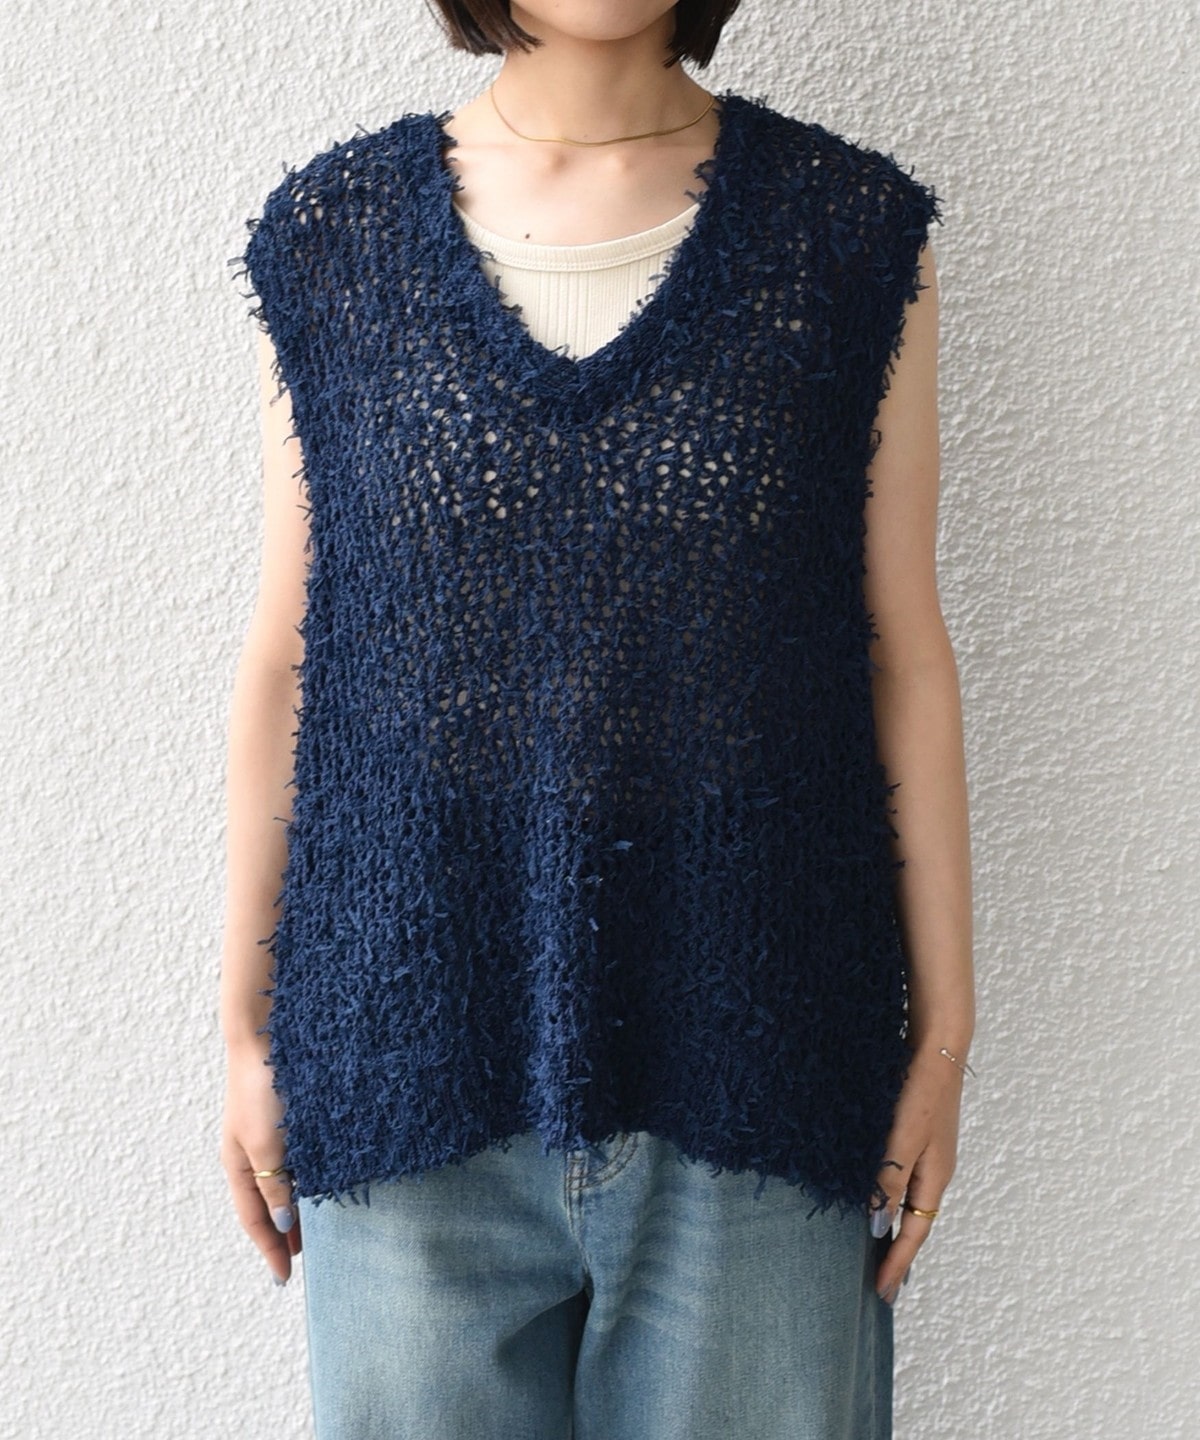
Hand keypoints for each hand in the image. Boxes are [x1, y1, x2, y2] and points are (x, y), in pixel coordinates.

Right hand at [220, 1039, 301, 1284]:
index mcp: (239, 1164)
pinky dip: (305, 1178)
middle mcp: (251, 1153)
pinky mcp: (287, 1117)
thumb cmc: (260, 1089)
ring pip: (282, 1183)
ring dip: (295, 1207)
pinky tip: (321, 1182)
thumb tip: (284, 1222)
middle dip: (281, 1232)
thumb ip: (275, 1185)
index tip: (285, 1279)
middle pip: (266, 1204)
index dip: (270, 1249)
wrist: (265, 1035)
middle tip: (301, 1257)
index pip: (255, 1220)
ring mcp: (268, 1135)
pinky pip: (294, 1159)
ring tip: (312, 1227)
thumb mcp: (267, 1145)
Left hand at [869, 1042, 965, 1302]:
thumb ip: (889, 1179)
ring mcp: (927, 1150)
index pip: (915, 1232)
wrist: (938, 1043)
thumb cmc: (923, 1090)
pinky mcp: (916, 1131)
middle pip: (915, 1220)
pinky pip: (901, 1176)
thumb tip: (878, 1223)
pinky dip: (889, 1194)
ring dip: (892, 1224)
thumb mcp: (903, 1139)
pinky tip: (872, 1192)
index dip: (897, 1261)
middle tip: (878, 1280)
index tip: (881, 1292)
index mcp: (935, 1176)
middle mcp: (934, 1168)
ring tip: (872, 1247)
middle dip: (897, 1250)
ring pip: (908, 1199)